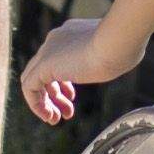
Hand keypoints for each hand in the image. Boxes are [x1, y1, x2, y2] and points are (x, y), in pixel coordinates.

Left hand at [20, 11, 139, 124]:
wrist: (117, 41)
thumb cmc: (123, 48)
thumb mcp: (115, 52)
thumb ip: (111, 55)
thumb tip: (123, 58)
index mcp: (69, 34)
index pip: (56, 59)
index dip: (62, 82)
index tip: (72, 97)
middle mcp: (55, 40)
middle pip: (43, 71)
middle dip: (54, 95)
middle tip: (67, 113)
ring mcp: (48, 51)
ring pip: (33, 79)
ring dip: (45, 103)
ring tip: (56, 119)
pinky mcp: (45, 64)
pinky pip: (29, 87)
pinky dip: (36, 104)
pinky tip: (49, 116)